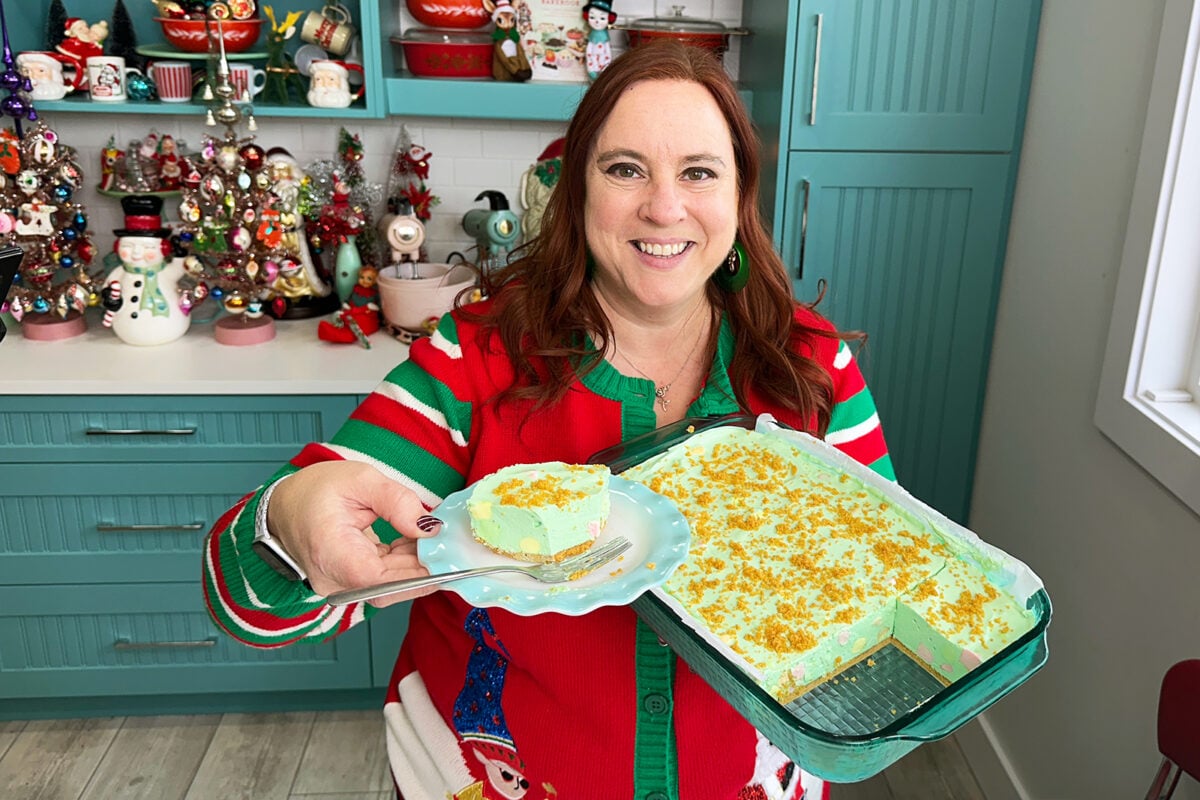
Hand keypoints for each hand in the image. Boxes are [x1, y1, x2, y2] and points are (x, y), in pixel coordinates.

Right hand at [266, 461, 442, 606]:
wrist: (285, 505)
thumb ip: (397, 501)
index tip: (445, 561)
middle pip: (388, 587)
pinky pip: (381, 580)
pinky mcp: (348, 583)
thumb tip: (430, 527)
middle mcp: (333, 578)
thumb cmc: (316, 490)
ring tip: (432, 538)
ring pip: (388, 586)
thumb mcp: (360, 480)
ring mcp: (340, 585)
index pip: (378, 579)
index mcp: (330, 552)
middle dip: (423, 568)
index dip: (416, 575)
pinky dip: (402, 563)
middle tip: (449, 546)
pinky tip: (415, 542)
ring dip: (415, 565)